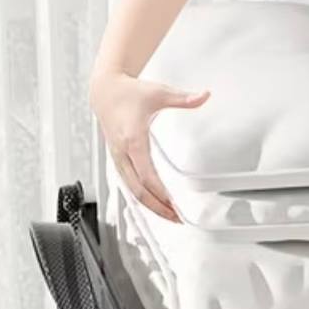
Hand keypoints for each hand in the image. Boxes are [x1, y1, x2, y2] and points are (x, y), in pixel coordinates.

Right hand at [90, 71, 208, 222]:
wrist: (104, 89)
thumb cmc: (129, 92)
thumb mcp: (159, 93)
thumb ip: (184, 98)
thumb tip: (205, 95)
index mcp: (133, 139)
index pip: (147, 175)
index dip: (160, 193)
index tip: (175, 204)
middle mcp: (122, 151)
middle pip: (138, 190)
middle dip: (158, 207)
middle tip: (177, 218)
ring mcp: (117, 157)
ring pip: (131, 190)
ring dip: (151, 206)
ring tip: (170, 216)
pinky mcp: (117, 159)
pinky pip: (128, 184)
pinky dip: (142, 197)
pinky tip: (156, 205)